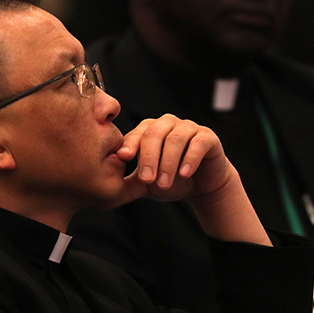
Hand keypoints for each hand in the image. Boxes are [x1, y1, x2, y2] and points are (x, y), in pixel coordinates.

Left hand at [105, 114, 237, 207]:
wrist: (200, 185)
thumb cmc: (170, 180)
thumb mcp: (146, 184)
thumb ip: (128, 183)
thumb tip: (105, 188)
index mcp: (149, 130)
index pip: (136, 134)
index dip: (129, 145)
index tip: (123, 159)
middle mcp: (167, 124)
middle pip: (154, 134)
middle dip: (148, 158)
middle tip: (147, 179)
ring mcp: (188, 128)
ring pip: (175, 139)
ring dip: (168, 163)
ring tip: (164, 183)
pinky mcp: (208, 137)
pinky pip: (198, 143)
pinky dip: (190, 159)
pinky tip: (184, 174)